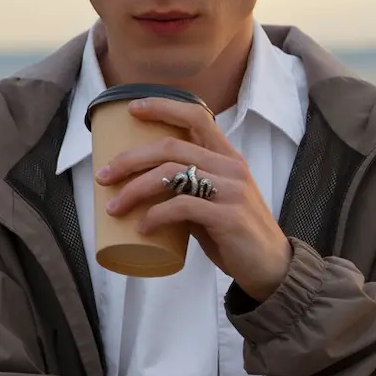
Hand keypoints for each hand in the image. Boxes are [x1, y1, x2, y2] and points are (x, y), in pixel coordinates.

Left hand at [96, 97, 292, 299]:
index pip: (196, 116)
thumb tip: (145, 189)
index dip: (162, 107)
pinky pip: (182, 207)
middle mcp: (231, 167)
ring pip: (172, 174)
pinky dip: (156, 215)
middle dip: (130, 159)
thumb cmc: (236, 235)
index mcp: (228, 157)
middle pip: (172, 147)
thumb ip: (188, 190)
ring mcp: (231, 191)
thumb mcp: (215, 203)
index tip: (132, 109)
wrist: (271, 267)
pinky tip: (142, 227)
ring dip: (135, 189)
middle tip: (103, 176)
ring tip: (113, 208)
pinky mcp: (228, 217)